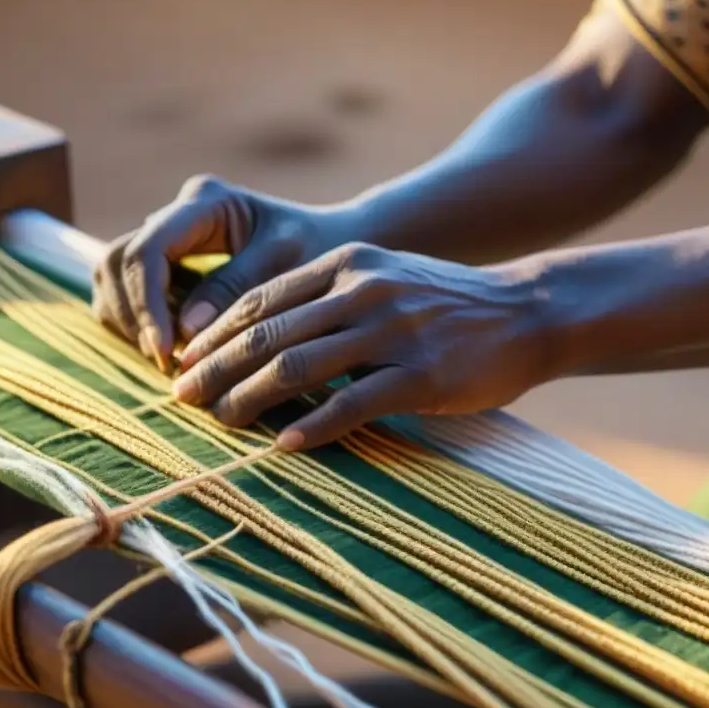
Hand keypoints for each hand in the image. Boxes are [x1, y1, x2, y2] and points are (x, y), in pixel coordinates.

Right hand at [92, 176, 347, 370]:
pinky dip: (135, 321)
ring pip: (112, 275)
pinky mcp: (163, 260)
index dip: (148, 302)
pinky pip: (124, 290)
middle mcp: (176, 212)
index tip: (166, 350)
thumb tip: (184, 331)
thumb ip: (236, 290)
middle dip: (133, 315)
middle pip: (118, 261)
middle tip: (165, 362)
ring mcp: (164, 233)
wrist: (330, 242)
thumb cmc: (316, 248)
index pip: (150, 249)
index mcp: (205, 202)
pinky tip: (165, 349)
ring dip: (128, 320)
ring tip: (166, 359)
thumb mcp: (286, 264)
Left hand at [173, 243, 561, 449]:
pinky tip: (284, 445)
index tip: (181, 363)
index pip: (259, 300)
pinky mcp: (422, 373)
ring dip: (249, 399)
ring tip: (221, 424)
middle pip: (267, 334)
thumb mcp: (383, 275)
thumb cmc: (445, 301)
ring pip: (299, 367)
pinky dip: (312, 426)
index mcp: (345, 263)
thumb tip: (264, 336)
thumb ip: (327, 296)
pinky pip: (352, 403)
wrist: (527, 310)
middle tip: (182, 400)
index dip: (213, 334)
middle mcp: (362, 289)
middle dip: (215, 369)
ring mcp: (392, 330)